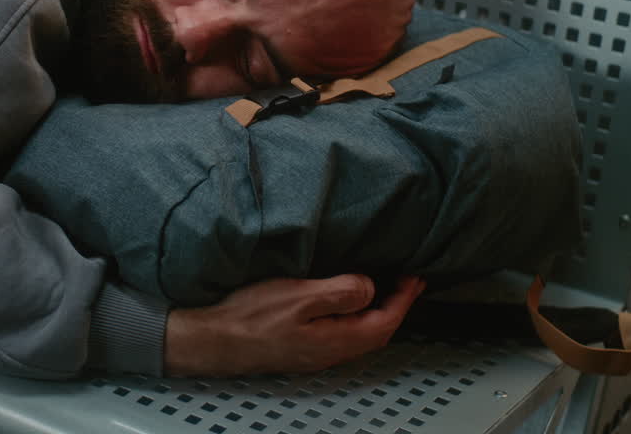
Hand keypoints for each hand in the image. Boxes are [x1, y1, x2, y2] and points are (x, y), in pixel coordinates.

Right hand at [164, 274, 425, 377]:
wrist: (215, 340)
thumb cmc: (251, 318)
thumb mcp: (299, 296)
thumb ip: (339, 293)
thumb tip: (369, 288)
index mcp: (336, 340)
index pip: (385, 322)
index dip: (404, 300)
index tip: (416, 278)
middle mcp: (330, 352)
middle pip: (376, 332)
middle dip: (396, 307)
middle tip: (408, 283)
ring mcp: (315, 352)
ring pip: (359, 334)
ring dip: (376, 312)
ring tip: (384, 290)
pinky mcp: (301, 347)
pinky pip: (341, 333)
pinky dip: (354, 317)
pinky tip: (346, 304)